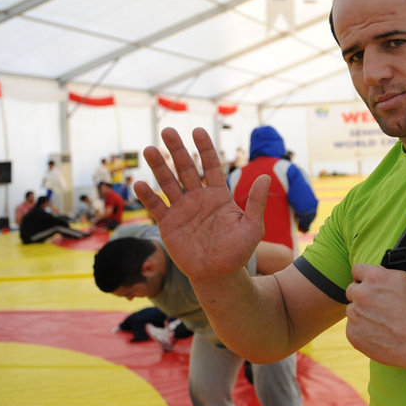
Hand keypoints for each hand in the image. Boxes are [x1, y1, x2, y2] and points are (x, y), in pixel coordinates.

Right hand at [135, 127, 267, 283]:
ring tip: (150, 150)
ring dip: (159, 167)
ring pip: (168, 183)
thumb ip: (255, 203)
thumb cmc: (238, 251)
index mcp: (218, 195)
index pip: (210, 166)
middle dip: (177, 150)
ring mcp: (182, 210)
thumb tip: (265, 177)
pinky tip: (139, 184)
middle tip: (167, 131)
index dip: (205, 149)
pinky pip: (156, 207)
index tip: (198, 131)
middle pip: (186, 169)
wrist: (219, 275)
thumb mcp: (252, 226)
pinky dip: (147, 196)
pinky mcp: (168, 225)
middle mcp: (198, 198)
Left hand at [344, 263, 405, 368]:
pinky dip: (361, 329)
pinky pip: (352, 328)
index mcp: (374, 277)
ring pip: (352, 310)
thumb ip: (387, 274)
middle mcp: (361, 294)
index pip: (357, 269)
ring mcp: (355, 315)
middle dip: (362, 295)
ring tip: (381, 322)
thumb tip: (378, 273)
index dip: (363, 276)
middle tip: (377, 305)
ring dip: (362, 313)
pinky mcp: (352, 334)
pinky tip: (378, 333)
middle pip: (352, 290)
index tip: (367, 283)